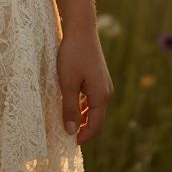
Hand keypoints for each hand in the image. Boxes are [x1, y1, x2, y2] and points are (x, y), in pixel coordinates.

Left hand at [56, 26, 113, 145]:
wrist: (81, 29)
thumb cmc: (73, 55)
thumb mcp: (67, 83)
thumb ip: (69, 108)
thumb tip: (71, 131)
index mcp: (101, 96)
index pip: (96, 125)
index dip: (84, 136)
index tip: (69, 142)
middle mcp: (106, 92)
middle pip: (96, 118)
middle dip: (83, 128)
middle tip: (66, 134)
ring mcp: (103, 84)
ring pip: (93, 107)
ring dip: (82, 116)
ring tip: (66, 121)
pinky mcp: (97, 76)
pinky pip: (91, 97)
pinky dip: (82, 105)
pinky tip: (70, 104)